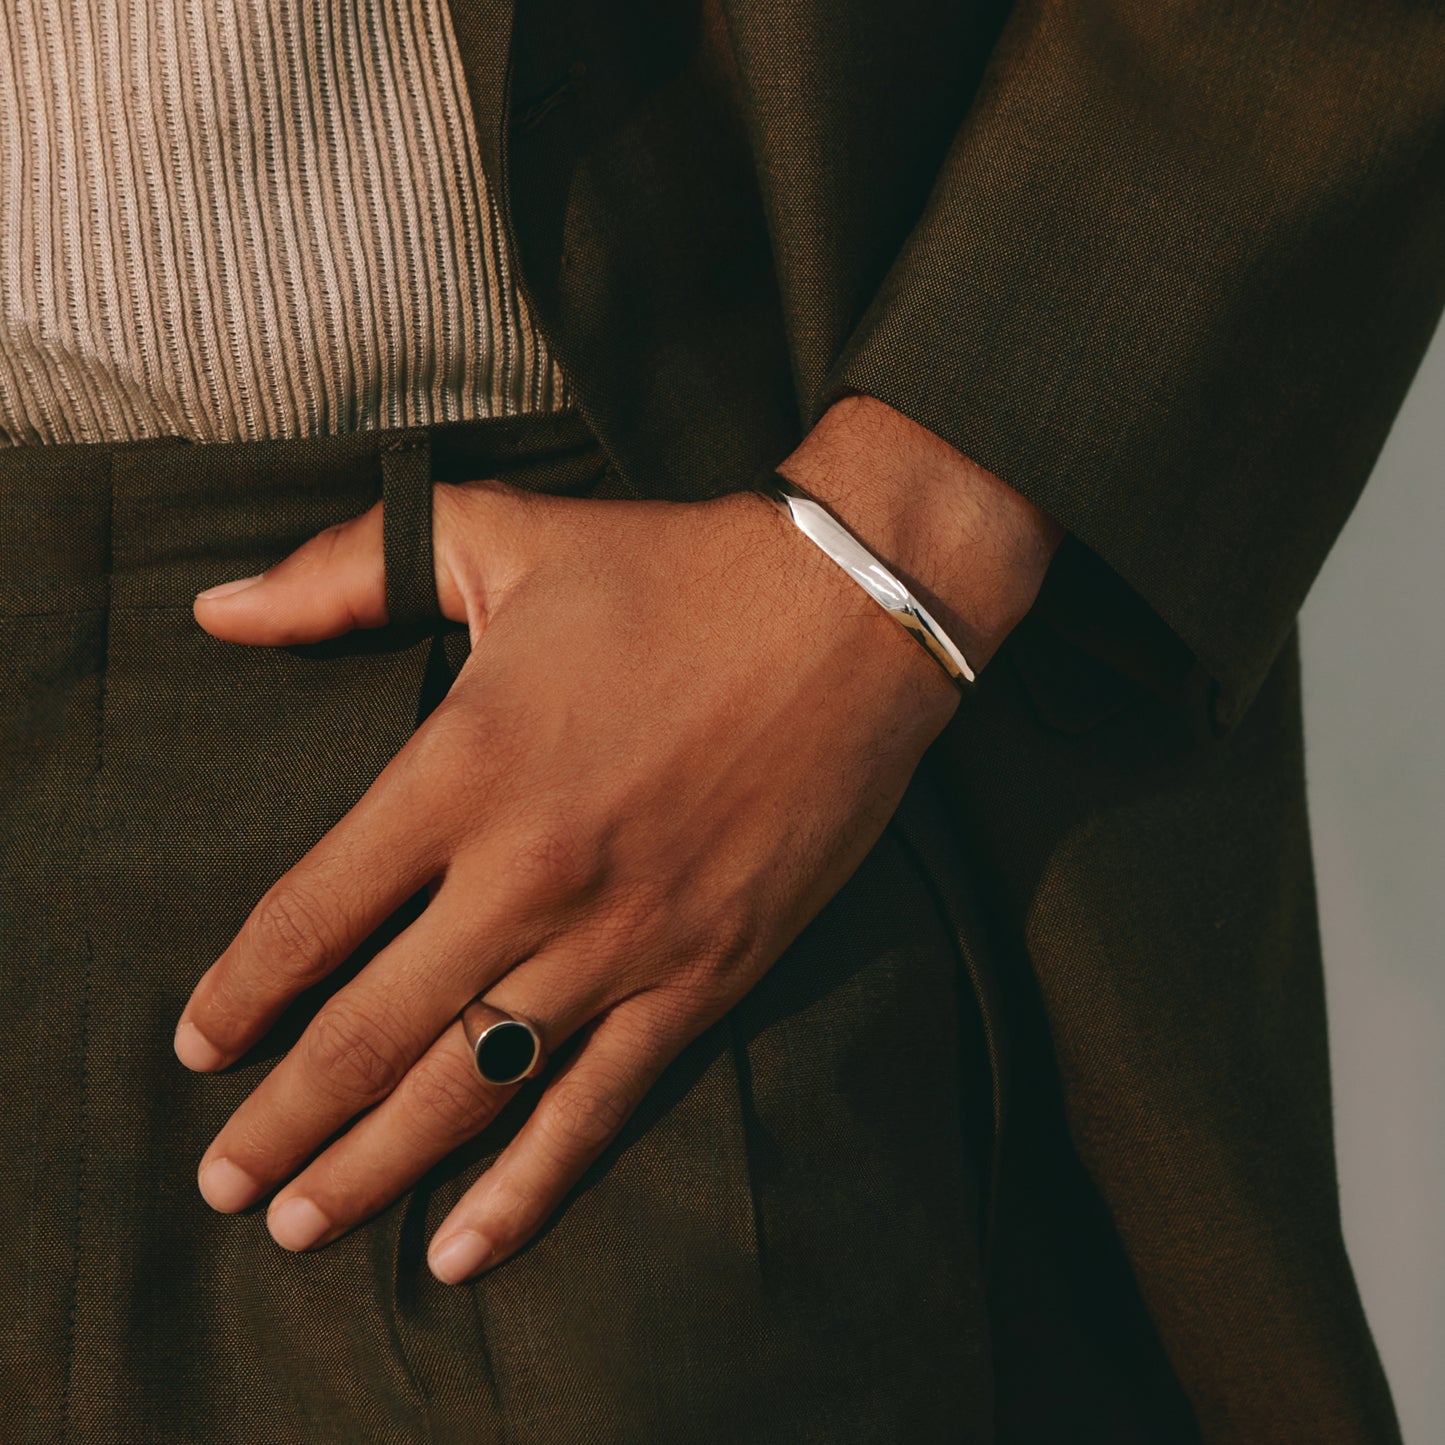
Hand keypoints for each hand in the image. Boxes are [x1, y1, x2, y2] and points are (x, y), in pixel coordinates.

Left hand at [176, 397, 1057, 1283]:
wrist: (850, 611)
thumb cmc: (671, 570)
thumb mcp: (499, 540)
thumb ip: (345, 574)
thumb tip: (218, 607)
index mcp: (464, 766)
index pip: (313, 915)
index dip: (240, 994)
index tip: (198, 1047)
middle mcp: (529, 874)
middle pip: (370, 1030)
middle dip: (282, 1120)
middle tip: (221, 1184)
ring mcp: (622, 939)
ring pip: (470, 1086)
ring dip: (373, 1168)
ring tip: (300, 1228)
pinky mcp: (705, 975)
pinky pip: (600, 1104)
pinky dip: (528, 1187)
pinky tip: (463, 1250)